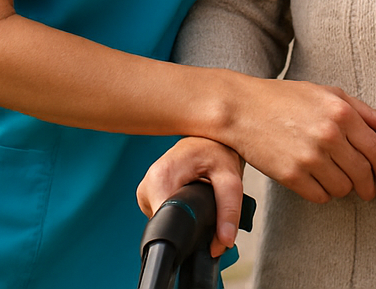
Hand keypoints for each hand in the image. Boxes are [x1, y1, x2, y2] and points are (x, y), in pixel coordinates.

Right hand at [138, 137, 244, 257]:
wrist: (206, 134)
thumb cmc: (216, 148)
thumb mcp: (230, 177)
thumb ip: (229, 209)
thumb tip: (225, 241)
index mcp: (163, 176)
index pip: (166, 220)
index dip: (186, 231)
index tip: (202, 227)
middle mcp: (148, 183)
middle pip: (164, 224)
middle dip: (187, 225)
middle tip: (205, 207)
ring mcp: (145, 189)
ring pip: (162, 221)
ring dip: (182, 218)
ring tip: (197, 198)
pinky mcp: (148, 194)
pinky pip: (162, 213)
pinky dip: (176, 211)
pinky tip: (188, 198)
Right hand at [221, 74, 375, 204]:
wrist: (241, 109)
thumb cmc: (284, 98)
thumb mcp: (326, 92)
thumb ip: (361, 109)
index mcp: (341, 112)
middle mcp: (329, 135)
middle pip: (363, 175)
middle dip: (369, 187)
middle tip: (368, 191)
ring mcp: (310, 157)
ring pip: (343, 189)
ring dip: (343, 188)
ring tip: (335, 178)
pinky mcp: (291, 175)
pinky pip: (320, 196)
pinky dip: (323, 193)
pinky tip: (316, 181)